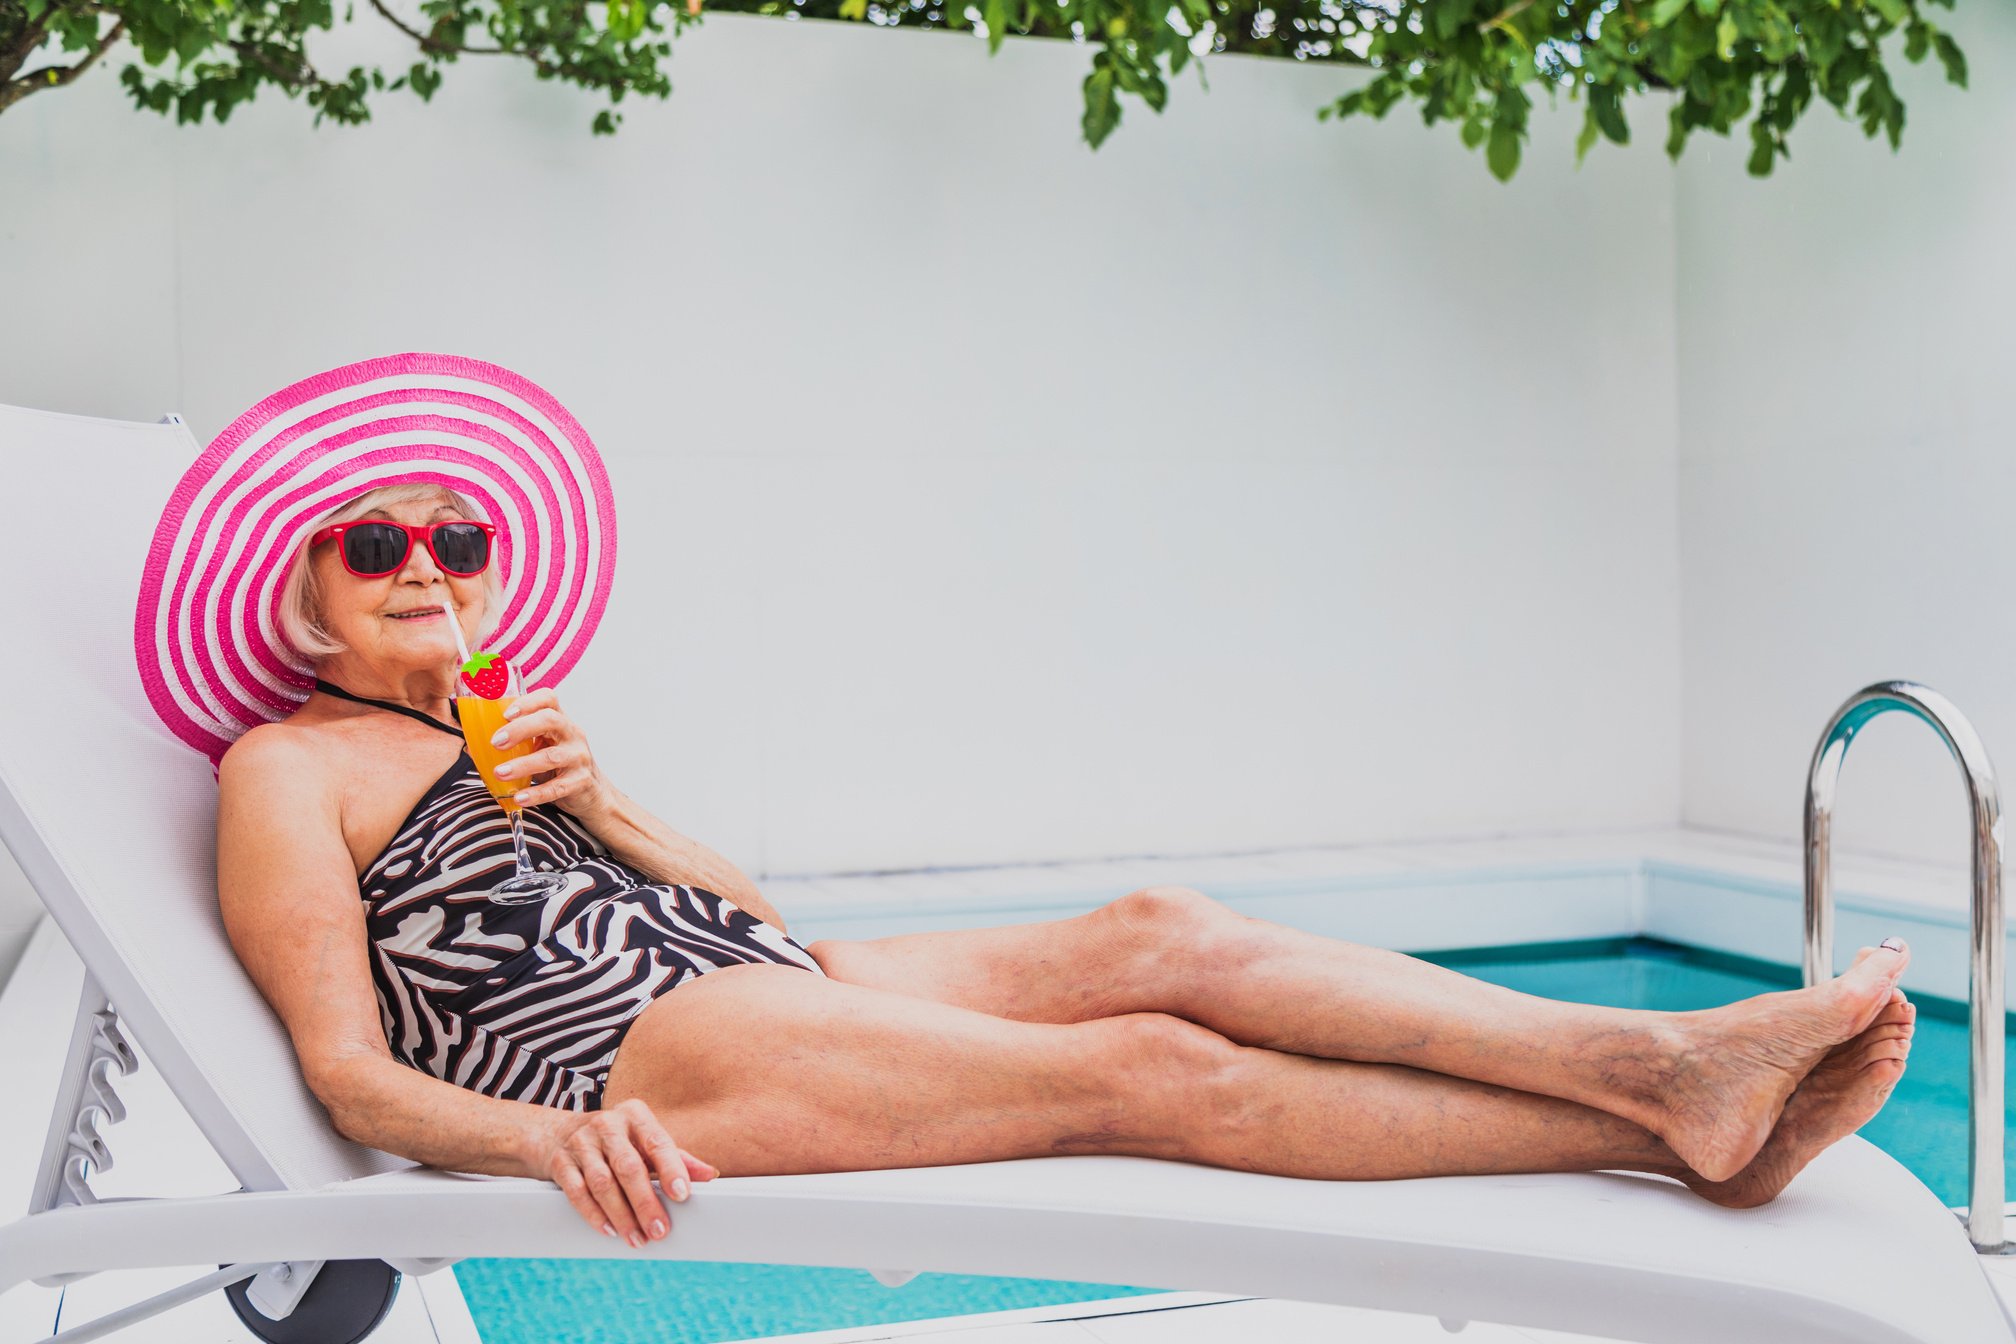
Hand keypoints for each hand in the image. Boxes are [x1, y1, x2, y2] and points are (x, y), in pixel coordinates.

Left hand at [489, 686, 613, 815]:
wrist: (592, 793)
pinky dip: (536, 793)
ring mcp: (579, 758)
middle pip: (550, 720)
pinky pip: (557, 787)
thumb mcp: (542, 746)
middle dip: (520, 728)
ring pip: (551, 756)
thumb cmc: (558, 766)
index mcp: (560, 721)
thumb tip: (473, 744)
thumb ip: (518, 741)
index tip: (505, 713)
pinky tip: (518, 797)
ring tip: (499, 772)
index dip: (527, 702)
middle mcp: (572, 734)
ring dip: (522, 764)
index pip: (549, 698)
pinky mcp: (580, 782)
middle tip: (496, 742)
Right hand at [535, 1098, 717, 1246]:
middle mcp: (608, 1125)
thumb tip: (710, 1175)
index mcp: (635, 1116)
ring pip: (603, 1183)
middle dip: (646, 1203)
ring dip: (622, 1215)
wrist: (557, 1135)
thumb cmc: (616, 1141)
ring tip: (637, 1239)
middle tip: (660, 1231)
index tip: (682, 1195)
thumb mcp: (645, 1141)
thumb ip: (677, 1158)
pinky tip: (609, 1230)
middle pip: (628, 1167)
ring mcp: (581, 1143)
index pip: (657, 1143)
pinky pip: (577, 1192)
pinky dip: (594, 1214)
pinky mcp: (561, 1162)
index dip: (671, 1169)